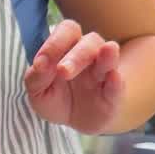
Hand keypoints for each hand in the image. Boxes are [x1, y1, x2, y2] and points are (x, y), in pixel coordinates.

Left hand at [24, 20, 123, 134]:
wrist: (76, 122)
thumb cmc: (56, 100)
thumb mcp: (38, 93)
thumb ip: (36, 77)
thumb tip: (40, 64)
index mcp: (67, 47)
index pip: (67, 31)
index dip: (55, 43)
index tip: (41, 63)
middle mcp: (89, 53)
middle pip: (88, 42)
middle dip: (76, 55)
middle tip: (63, 71)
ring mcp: (105, 71)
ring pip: (108, 56)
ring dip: (105, 56)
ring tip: (106, 51)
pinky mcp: (115, 91)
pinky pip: (118, 83)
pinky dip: (116, 80)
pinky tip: (114, 77)